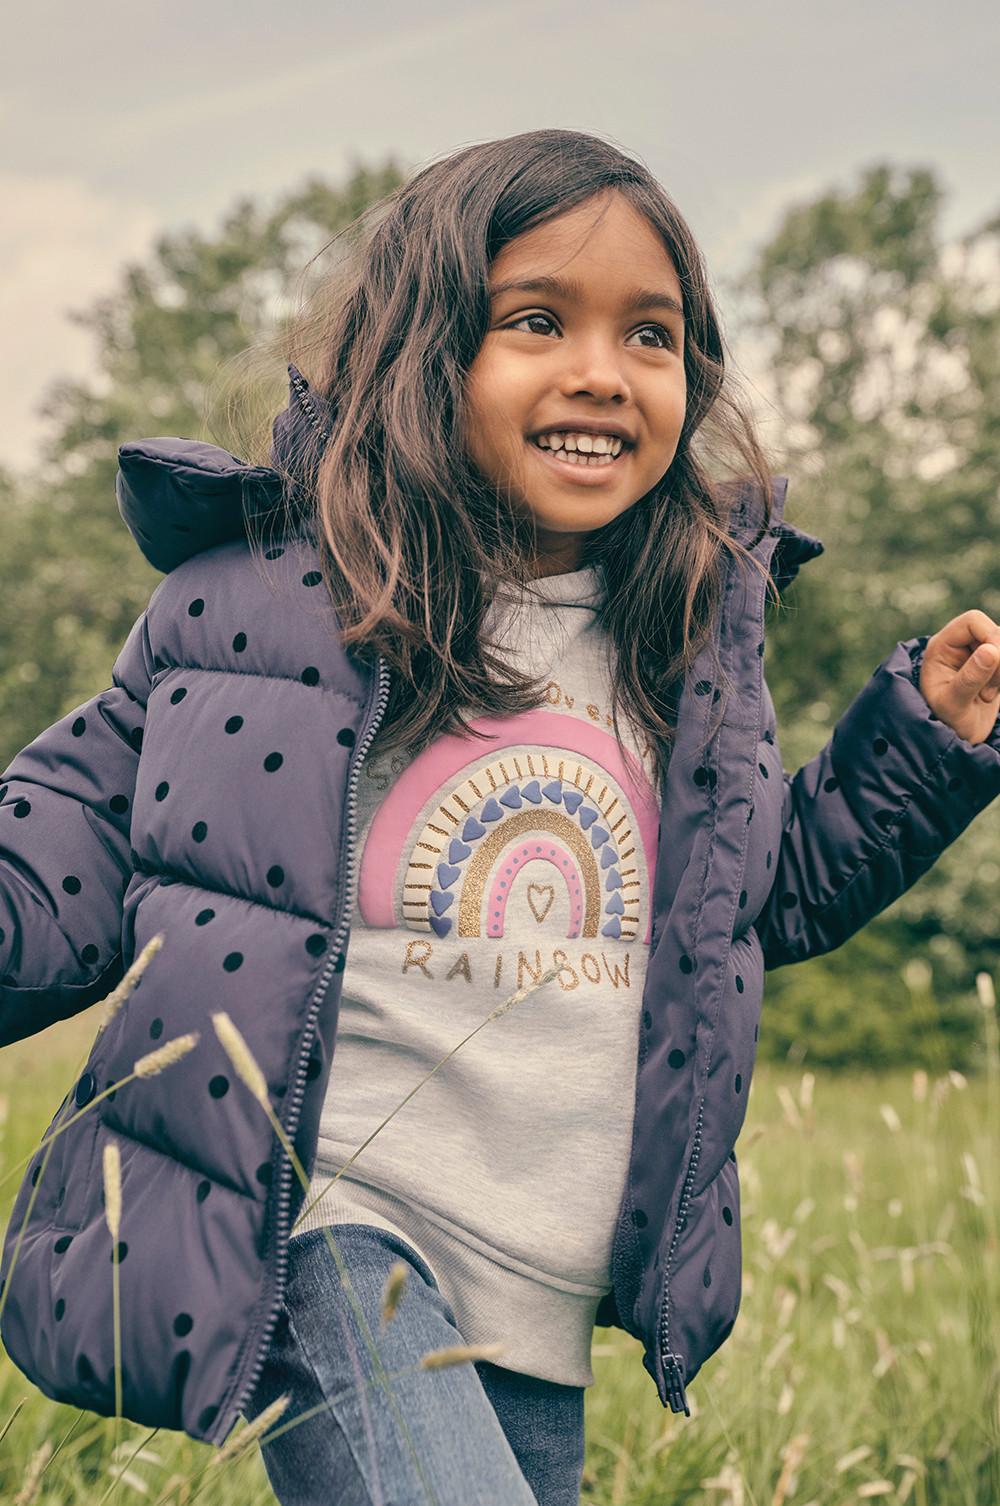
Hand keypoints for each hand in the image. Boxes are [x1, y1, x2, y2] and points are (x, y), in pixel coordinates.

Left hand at [918, 610, 999, 744]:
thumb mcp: (953, 704)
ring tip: (987, 696)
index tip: (996, 662)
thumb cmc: (946, 723)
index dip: (991, 636)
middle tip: (988, 692)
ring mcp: (975, 654)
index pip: (973, 621)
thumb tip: (991, 650)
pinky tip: (993, 695)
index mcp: (940, 647)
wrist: (954, 740)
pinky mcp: (991, 666)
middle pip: (994, 631)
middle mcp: (957, 645)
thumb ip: (970, 678)